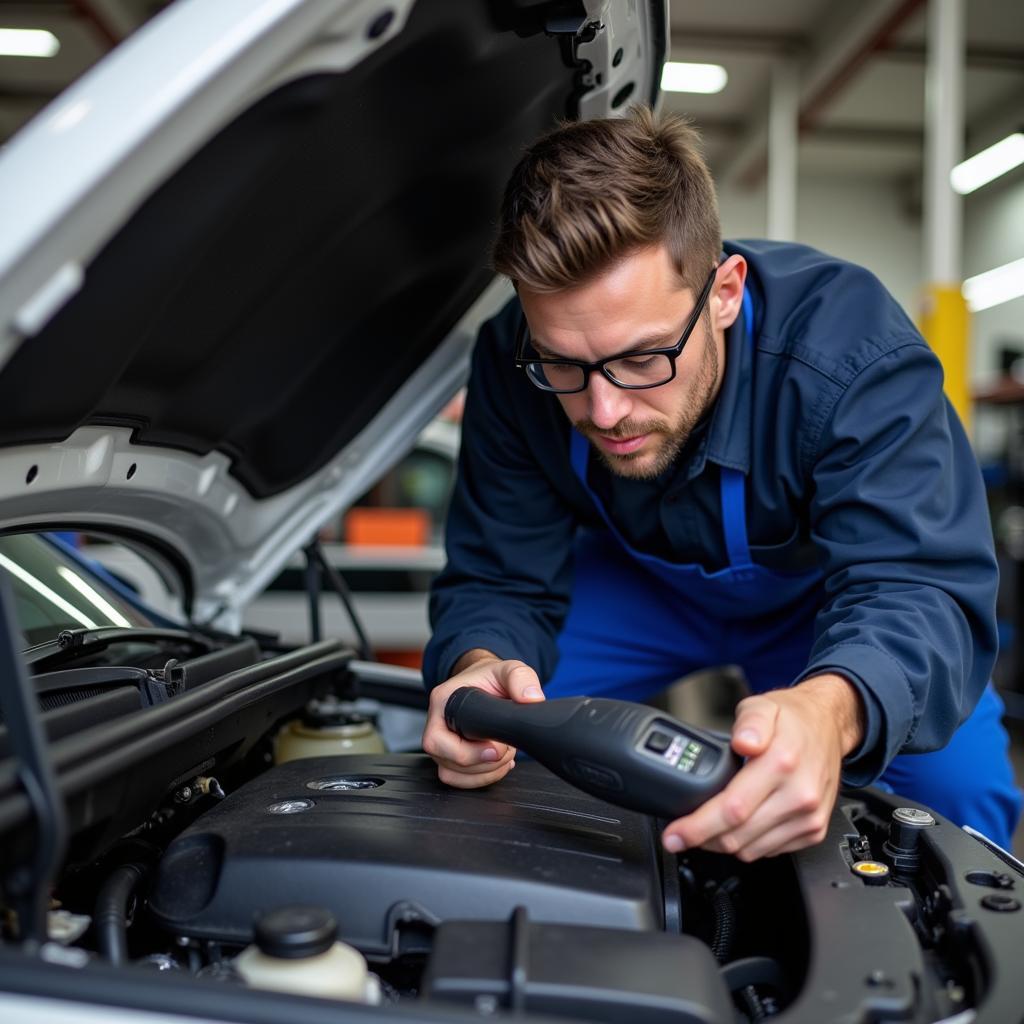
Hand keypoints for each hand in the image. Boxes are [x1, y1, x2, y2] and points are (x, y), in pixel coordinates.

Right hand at [421, 650, 544, 787]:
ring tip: (505, 754)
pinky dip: (483, 778)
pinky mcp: (452, 756)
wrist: (488, 683)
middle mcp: (437, 724)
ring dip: (485, 773)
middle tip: (506, 748)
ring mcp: (443, 743)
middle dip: (483, 764)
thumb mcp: (509, 669)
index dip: (468, 752)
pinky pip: (460, 779)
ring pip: (453, 775)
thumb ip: (521, 678)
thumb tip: (532, 699)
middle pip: (447, 762)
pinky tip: (500, 763)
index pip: (437, 741)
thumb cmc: (492, 677)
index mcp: (442, 702)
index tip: (496, 748)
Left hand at [661, 674, 863, 860]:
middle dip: (702, 839)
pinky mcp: (814, 830)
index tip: (674, 835)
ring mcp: (808, 816)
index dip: (697, 827)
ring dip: (724, 843)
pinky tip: (740, 825)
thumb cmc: (793, 718)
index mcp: (781, 764)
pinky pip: (770, 851)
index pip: (733, 809)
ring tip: (709, 825)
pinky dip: (749, 844)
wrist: (829, 726)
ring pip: (752, 850)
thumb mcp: (763, 706)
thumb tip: (744, 741)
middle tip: (681, 832)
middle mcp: (799, 795)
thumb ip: (750, 722)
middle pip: (738, 836)